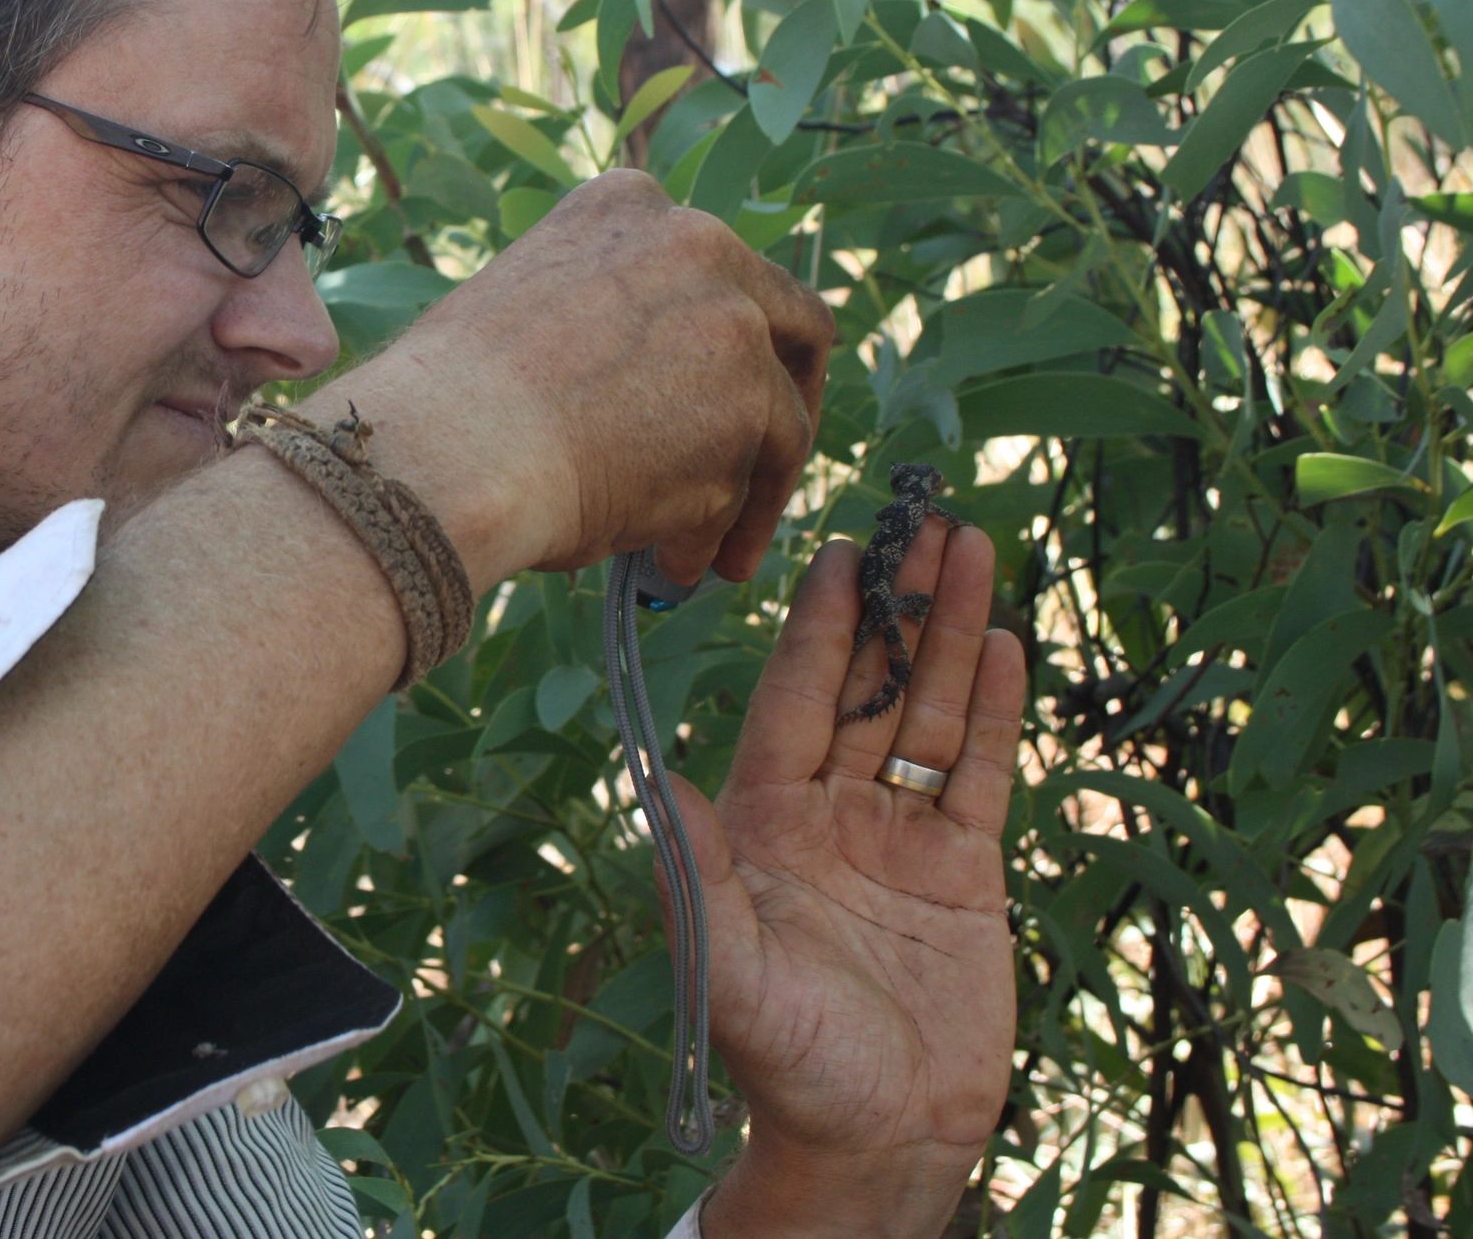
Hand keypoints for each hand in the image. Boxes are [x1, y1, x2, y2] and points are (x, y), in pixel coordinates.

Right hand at [356, 171, 834, 588]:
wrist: (451, 445)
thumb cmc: (454, 402)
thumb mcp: (529, 314)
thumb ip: (607, 331)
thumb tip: (648, 406)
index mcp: (628, 208)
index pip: (711, 267)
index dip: (720, 336)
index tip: (710, 386)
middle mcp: (696, 243)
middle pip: (789, 322)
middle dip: (784, 397)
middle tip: (762, 459)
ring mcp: (733, 321)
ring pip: (778, 419)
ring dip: (746, 491)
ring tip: (700, 548)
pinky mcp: (752, 403)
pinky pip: (755, 481)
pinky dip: (724, 527)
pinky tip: (680, 562)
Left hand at [679, 523, 1023, 1238]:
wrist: (880, 1139)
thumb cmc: (790, 1063)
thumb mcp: (731, 970)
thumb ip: (700, 877)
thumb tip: (652, 781)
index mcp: (765, 822)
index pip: (794, 701)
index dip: (819, 628)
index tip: (840, 554)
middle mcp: (830, 812)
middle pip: (866, 688)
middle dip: (894, 607)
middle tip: (922, 520)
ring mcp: (899, 836)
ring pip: (927, 713)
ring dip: (950, 637)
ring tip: (973, 552)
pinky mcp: (963, 870)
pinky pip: (977, 772)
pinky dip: (992, 710)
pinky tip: (1006, 645)